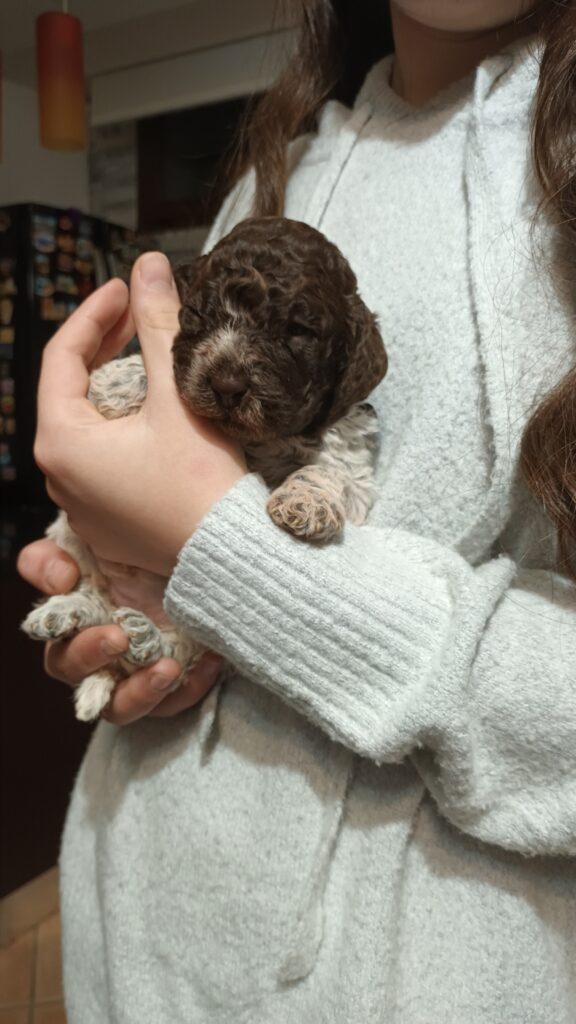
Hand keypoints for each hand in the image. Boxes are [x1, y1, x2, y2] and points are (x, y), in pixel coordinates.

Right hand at [17, 539, 222, 724]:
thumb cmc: (141, 547)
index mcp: (77, 616)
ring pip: (119, 705)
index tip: (79, 599)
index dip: (62, 627)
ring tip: (167, 669)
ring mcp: (135, 669)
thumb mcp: (96, 536)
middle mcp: (100, 649)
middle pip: (76, 674)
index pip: (53, 633)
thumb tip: (60, 580)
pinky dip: (187, 688)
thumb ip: (57, 555)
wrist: (204, 556)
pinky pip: (172, 701)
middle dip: (90, 657)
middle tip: (117, 637)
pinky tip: (209, 662)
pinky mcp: (171, 682)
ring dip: (139, 693)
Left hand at [34, 252, 246, 575]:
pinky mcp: (109, 522)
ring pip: (87, 426)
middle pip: (70, 391)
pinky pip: (104, 461)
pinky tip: (153, 415)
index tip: (126, 288)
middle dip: (104, 347)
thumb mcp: (178, 398)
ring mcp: (83, 505)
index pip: (63, 357)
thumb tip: (149, 267)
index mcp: (62, 443)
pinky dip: (123, 429)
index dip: (95, 314)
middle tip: (137, 313)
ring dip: (114, 387)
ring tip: (147, 357)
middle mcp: (61, 479)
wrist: (231, 560)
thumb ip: (160, 327)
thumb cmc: (202, 486)